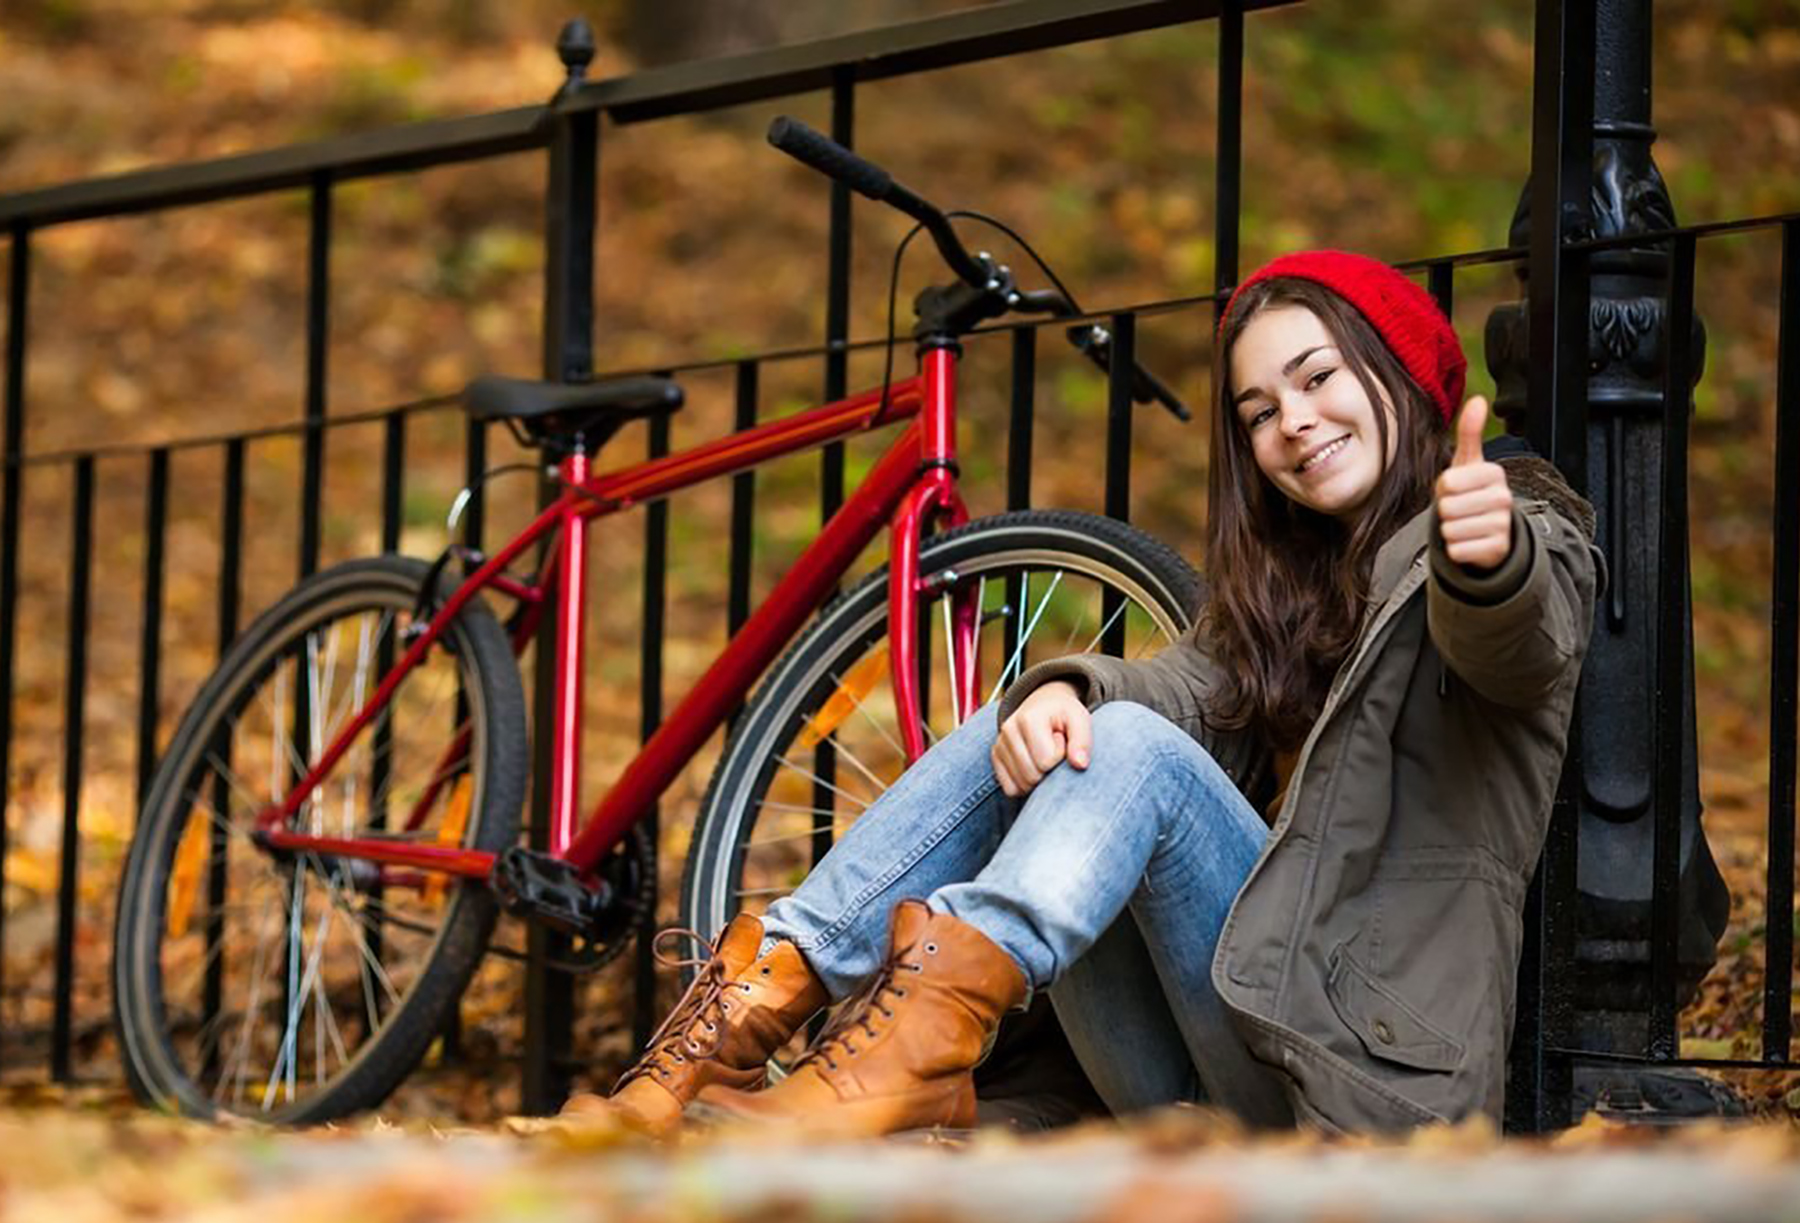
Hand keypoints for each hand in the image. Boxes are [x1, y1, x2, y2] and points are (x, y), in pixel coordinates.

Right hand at [992, 680, 1090, 797]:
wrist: (1043, 704)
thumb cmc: (1063, 714)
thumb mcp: (1080, 719)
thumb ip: (1083, 741)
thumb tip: (1080, 765)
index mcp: (1028, 719)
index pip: (1046, 762)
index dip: (1061, 757)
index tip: (1061, 740)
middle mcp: (1008, 731)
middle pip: (1032, 776)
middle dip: (1050, 770)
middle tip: (1053, 749)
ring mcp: (999, 745)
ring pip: (1021, 785)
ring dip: (1039, 778)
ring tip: (1043, 755)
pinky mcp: (995, 758)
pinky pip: (1010, 790)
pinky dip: (1025, 785)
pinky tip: (1033, 767)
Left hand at [1435, 396, 1513, 569]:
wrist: (1488, 533)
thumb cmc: (1471, 493)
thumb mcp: (1468, 463)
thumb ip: (1470, 433)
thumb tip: (1478, 399)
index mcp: (1494, 473)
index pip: (1446, 483)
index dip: (1443, 490)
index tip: (1457, 490)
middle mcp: (1504, 497)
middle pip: (1446, 508)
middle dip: (1445, 512)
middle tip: (1460, 511)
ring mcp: (1503, 524)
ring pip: (1450, 530)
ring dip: (1449, 531)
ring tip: (1465, 525)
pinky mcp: (1497, 549)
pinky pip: (1457, 551)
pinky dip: (1456, 550)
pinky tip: (1470, 543)